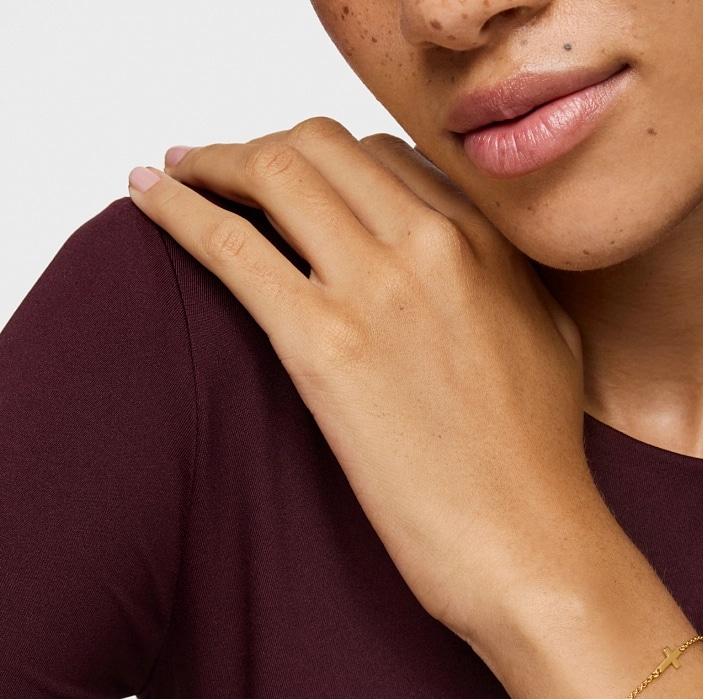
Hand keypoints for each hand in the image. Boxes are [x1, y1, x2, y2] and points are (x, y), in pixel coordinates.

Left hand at [129, 119, 595, 639]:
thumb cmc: (540, 460)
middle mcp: (433, 245)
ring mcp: (377, 290)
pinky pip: (230, 246)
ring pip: (273, 171)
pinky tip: (147, 198)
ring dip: (212, 162)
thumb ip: (506, 281)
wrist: (527, 541)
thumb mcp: (549, 340)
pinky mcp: (323, 347)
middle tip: (226, 172)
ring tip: (176, 173)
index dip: (325, 161)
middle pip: (321, 145)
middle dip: (264, 148)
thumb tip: (472, 263)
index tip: (291, 181)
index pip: (384, 157)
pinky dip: (177, 209)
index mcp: (486, 242)